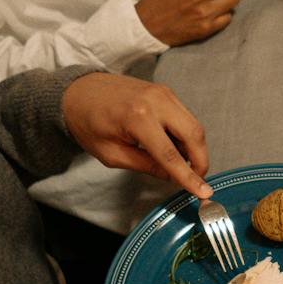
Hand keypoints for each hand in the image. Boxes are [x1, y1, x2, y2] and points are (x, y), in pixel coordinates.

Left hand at [62, 73, 213, 198]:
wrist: (79, 91)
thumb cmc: (88, 123)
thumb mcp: (111, 154)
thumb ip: (145, 165)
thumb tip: (172, 177)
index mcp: (137, 118)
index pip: (170, 154)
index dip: (188, 177)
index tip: (203, 192)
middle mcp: (156, 101)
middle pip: (193, 134)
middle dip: (200, 160)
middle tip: (196, 179)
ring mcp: (163, 93)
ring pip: (194, 124)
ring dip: (195, 148)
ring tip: (181, 163)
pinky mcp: (165, 92)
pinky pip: (185, 116)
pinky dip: (186, 135)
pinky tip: (174, 146)